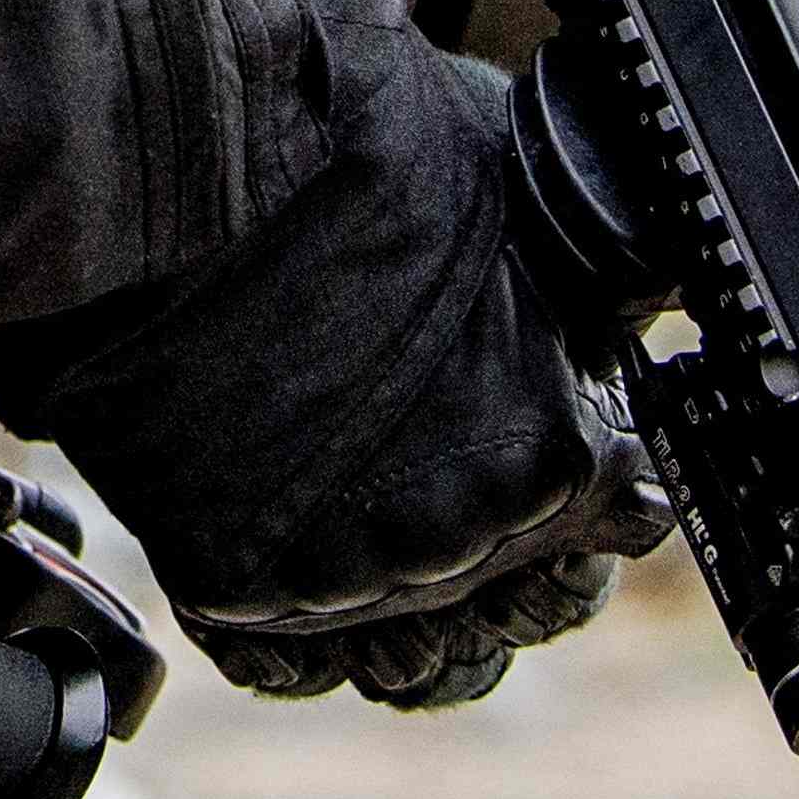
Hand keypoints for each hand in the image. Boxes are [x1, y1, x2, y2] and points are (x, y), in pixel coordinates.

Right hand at [0, 33, 663, 709]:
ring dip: (385, 612)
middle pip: (508, 614)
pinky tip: (272, 546)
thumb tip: (625, 283)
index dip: (579, 501)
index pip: (616, 530)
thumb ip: (578, 274)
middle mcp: (467, 529)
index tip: (540, 466)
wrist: (174, 144)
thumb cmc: (343, 133)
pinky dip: (282, 625)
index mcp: (559, 443)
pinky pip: (283, 665)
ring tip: (347, 531)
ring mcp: (348, 570)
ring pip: (403, 660)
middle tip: (431, 498)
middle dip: (483, 570)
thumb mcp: (518, 178)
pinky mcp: (234, 584)